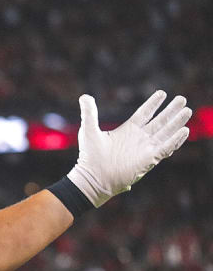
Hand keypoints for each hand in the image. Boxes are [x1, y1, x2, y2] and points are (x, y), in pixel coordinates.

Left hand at [67, 90, 190, 206]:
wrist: (93, 178)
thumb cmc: (89, 157)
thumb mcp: (89, 130)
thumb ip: (89, 113)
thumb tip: (84, 96)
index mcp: (127, 130)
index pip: (144, 113)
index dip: (153, 103)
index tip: (162, 93)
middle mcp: (139, 138)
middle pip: (159, 121)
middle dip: (171, 111)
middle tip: (182, 99)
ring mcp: (145, 149)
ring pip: (166, 132)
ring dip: (176, 122)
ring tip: (187, 110)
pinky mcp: (149, 159)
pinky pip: (166, 148)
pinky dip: (176, 140)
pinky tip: (184, 130)